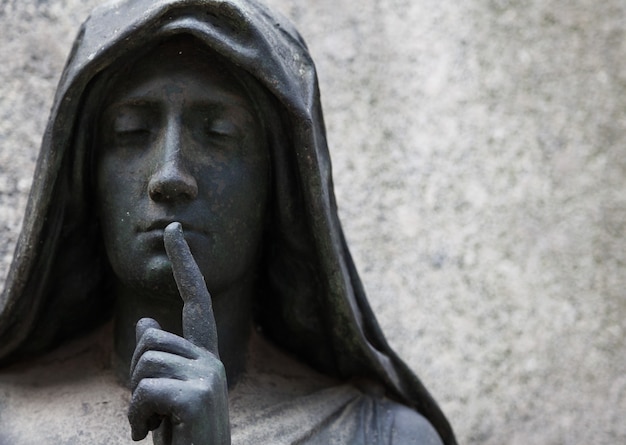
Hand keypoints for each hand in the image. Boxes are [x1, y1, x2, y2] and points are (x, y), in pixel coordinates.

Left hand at [128, 222, 229, 444]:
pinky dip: (137, 419)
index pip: (196, 300)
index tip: (174, 229)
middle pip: (150, 339)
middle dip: (137, 376)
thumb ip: (159, 357)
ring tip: (152, 425)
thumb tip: (147, 322)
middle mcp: (212, 359)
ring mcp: (210, 376)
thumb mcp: (164, 392)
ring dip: (136, 402)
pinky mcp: (198, 396)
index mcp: (205, 355)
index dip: (184, 264)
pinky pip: (146, 391)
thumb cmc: (181, 433)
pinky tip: (150, 434)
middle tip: (151, 411)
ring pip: (145, 363)